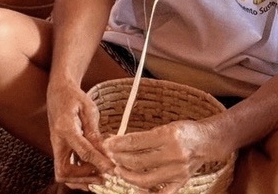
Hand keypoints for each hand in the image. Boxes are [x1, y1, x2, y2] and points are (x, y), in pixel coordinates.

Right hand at [47, 79, 114, 189]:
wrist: (58, 90)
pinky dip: (78, 175)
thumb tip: (106, 152)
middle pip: (64, 171)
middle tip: (104, 177)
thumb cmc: (73, 96)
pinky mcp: (59, 147)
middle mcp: (57, 139)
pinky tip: (93, 171)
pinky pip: (65, 167)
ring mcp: (56, 145)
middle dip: (83, 178)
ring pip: (62, 172)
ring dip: (81, 179)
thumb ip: (95, 132)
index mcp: (65, 127)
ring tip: (100, 176)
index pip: (83, 152)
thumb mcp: (88, 109)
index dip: (99, 163)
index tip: (113, 170)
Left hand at [102, 120, 225, 192]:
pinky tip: (135, 188)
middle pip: (138, 161)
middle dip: (119, 159)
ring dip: (127, 176)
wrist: (207, 141)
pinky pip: (162, 193)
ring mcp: (178, 171)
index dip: (118, 144)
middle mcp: (174, 155)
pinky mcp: (181, 182)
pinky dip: (146, 193)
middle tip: (110, 156)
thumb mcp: (164, 127)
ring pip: (145, 179)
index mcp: (168, 136)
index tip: (106, 144)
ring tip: (118, 169)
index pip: (135, 142)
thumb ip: (142, 136)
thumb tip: (117, 140)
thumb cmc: (184, 131)